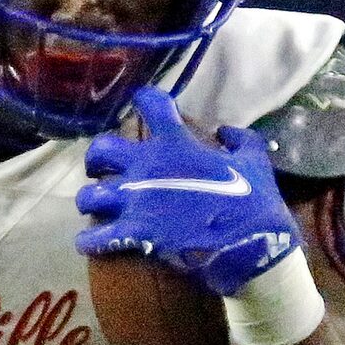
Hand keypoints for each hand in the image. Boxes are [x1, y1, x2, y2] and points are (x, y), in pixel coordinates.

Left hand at [77, 87, 302, 297]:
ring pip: (89, 195)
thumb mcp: (255, 159)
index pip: (149, 102)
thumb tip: (224, 130)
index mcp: (175, 142)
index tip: (142, 106)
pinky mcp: (134, 234)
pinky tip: (91, 243)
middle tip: (104, 169)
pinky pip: (95, 238)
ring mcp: (136, 200)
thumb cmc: (254, 200)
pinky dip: (89, 241)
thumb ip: (239, 139)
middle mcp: (147, 166)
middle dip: (97, 159)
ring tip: (98, 208)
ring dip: (90, 201)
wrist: (250, 244)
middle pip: (101, 149)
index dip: (144, 100)